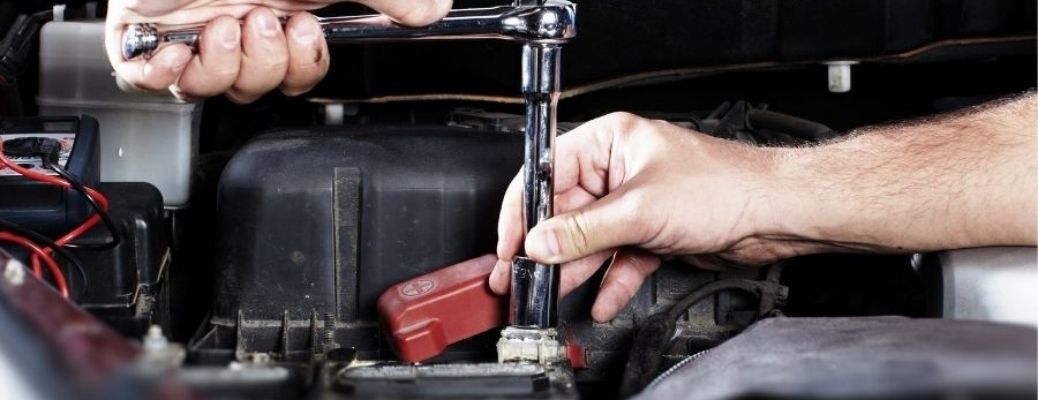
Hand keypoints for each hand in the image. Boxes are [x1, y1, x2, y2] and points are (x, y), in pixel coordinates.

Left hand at [105, 0, 451, 102]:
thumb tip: (434, 10)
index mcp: (280, 8)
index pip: (297, 69)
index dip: (304, 67)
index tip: (305, 33)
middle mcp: (236, 20)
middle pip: (258, 88)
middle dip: (266, 65)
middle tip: (263, 22)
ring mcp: (189, 27)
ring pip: (211, 91)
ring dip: (223, 66)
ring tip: (223, 24)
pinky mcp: (141, 33)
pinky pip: (148, 82)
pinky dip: (166, 75)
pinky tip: (179, 50)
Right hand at [490, 112, 792, 322]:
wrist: (773, 214)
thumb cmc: (725, 186)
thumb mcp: (641, 208)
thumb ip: (585, 230)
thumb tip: (542, 241)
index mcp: (610, 142)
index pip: (547, 172)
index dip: (523, 209)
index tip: (510, 241)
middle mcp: (618, 170)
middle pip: (566, 212)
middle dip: (548, 248)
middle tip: (523, 276)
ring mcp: (633, 203)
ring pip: (590, 240)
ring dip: (575, 269)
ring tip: (552, 293)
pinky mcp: (650, 232)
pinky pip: (618, 259)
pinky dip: (610, 281)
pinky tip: (600, 302)